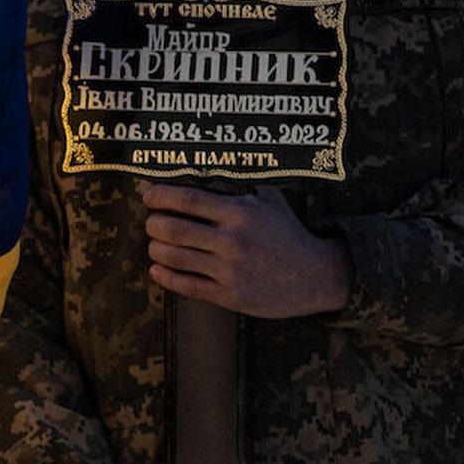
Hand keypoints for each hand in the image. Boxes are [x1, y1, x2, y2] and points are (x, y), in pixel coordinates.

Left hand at [139, 183, 351, 317]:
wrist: (316, 275)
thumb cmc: (287, 232)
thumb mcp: (268, 199)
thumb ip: (237, 184)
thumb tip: (204, 167)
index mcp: (240, 213)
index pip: (189, 199)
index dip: (161, 196)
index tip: (148, 195)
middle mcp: (233, 241)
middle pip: (174, 229)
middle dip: (153, 224)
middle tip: (151, 222)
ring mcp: (230, 270)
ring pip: (175, 257)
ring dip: (155, 249)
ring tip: (154, 244)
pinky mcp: (230, 295)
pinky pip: (187, 286)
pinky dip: (165, 276)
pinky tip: (156, 268)